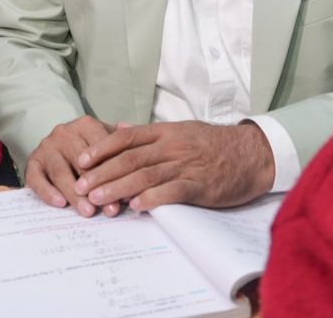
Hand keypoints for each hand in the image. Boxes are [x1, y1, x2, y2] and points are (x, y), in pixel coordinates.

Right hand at [26, 116, 118, 216]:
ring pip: (60, 171)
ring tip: (88, 211)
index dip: (113, 172)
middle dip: (96, 187)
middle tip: (108, 208)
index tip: (125, 195)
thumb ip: (121, 146)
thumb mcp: (105, 141)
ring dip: (75, 193)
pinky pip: (37, 178)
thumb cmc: (87, 148)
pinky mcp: (32, 162)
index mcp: (85, 125)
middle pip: (81, 162)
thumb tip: (140, 154)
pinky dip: (48, 191)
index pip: (101, 148)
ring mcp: (46, 147)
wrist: (55, 145)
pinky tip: (60, 203)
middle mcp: (64, 132)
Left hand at [73, 121, 274, 210]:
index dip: (101, 149)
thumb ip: (148, 132)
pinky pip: (172, 191)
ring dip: (118, 187)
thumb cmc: (213, 144)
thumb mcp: (179, 130)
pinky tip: (135, 206)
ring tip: (97, 198)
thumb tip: (119, 128)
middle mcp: (171, 146)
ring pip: (145, 174)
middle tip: (81, 185)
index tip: (81, 161)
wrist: (251, 154)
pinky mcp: (199, 184)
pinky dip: (152, 198)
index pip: (125, 138)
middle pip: (130, 158)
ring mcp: (185, 165)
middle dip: (102, 172)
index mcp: (164, 132)